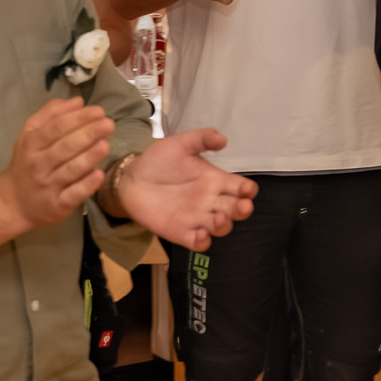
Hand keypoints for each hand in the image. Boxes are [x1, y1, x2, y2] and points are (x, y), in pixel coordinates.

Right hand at [0, 97, 114, 225]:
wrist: (13, 202)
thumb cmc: (27, 163)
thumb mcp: (30, 134)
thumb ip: (51, 115)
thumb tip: (78, 101)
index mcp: (32, 144)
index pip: (56, 128)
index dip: (78, 118)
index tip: (98, 111)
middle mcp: (39, 164)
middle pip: (65, 147)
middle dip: (88, 133)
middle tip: (108, 124)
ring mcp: (48, 186)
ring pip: (71, 169)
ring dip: (90, 156)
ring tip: (106, 144)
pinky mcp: (58, 206)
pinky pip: (74, 194)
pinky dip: (87, 184)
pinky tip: (99, 174)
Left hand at [116, 129, 256, 251]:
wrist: (132, 178)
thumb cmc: (159, 160)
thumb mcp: (181, 144)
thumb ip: (202, 138)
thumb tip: (223, 139)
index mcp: (215, 180)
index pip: (240, 188)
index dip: (247, 190)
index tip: (246, 189)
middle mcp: (210, 200)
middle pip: (236, 210)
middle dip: (242, 210)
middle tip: (242, 206)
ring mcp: (197, 218)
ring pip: (221, 227)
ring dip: (224, 225)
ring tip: (218, 218)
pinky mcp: (182, 232)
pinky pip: (199, 242)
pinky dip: (202, 241)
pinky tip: (199, 234)